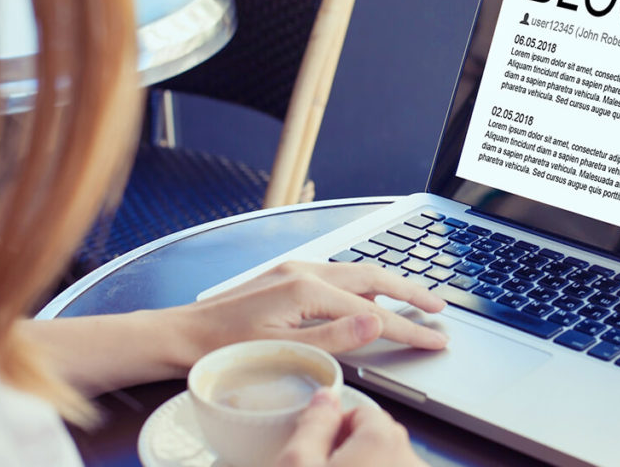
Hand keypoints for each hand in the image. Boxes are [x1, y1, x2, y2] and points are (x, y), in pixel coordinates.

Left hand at [178, 261, 448, 362]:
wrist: (180, 334)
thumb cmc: (224, 347)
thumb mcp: (284, 350)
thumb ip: (336, 337)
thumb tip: (378, 319)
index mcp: (307, 290)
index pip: (374, 311)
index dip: (409, 327)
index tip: (436, 338)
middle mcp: (304, 271)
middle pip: (374, 276)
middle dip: (410, 291)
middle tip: (439, 307)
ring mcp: (295, 270)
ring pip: (357, 273)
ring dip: (389, 285)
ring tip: (414, 300)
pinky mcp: (287, 276)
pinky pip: (337, 275)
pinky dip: (362, 286)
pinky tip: (367, 297)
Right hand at [275, 390, 427, 466]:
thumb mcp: (296, 466)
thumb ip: (313, 425)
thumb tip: (325, 397)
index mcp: (383, 441)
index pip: (364, 413)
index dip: (335, 429)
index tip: (318, 449)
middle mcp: (410, 460)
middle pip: (379, 439)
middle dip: (352, 451)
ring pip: (390, 462)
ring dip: (366, 466)